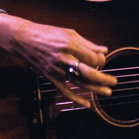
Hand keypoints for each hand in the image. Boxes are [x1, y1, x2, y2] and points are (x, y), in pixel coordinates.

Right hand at [0, 12, 116, 108]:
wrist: (25, 40)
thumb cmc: (48, 33)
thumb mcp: (69, 33)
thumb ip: (88, 43)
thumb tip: (104, 50)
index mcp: (71, 45)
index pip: (93, 58)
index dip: (101, 60)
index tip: (102, 60)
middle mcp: (66, 59)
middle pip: (90, 73)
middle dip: (104, 78)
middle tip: (114, 82)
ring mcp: (58, 70)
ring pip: (80, 83)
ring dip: (96, 89)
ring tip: (108, 92)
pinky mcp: (51, 77)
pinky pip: (66, 91)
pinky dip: (77, 99)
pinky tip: (87, 104)